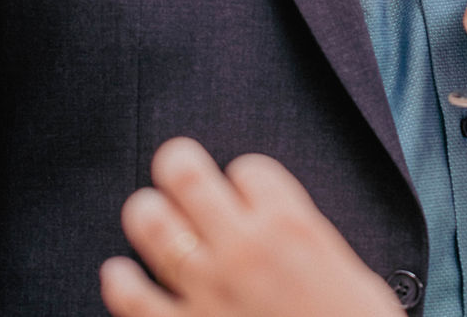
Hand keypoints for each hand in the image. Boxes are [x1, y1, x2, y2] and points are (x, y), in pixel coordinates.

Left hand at [100, 138, 400, 316]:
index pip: (248, 169)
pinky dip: (121, 284)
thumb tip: (292, 232)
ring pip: (155, 227)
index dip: (244, 176)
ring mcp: (208, 289)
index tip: (244, 189)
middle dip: (177, 164)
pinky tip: (117, 274)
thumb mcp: (350, 272)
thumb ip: (312, 241)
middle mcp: (243, 246)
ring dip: (147, 213)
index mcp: (290, 225)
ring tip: (146, 211)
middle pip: (188, 176)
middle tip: (174, 165)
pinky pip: (136, 302)